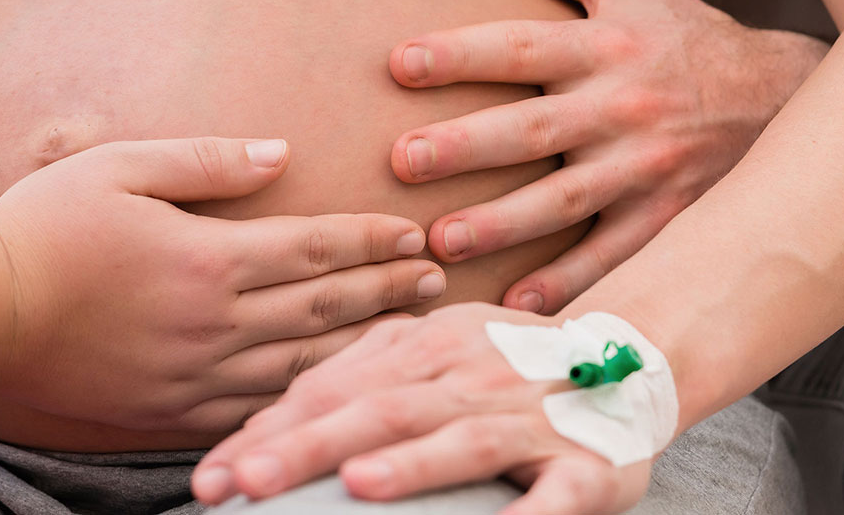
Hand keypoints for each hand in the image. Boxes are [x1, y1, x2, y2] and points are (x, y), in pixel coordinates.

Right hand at [0, 138, 447, 431]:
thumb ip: (207, 160)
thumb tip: (282, 153)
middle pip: (325, 305)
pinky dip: (307, 397)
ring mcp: (196, 375)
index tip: (413, 235)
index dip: (371, 239)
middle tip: (436, 280)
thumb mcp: (120, 166)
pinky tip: (335, 389)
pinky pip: (258, 408)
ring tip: (409, 333)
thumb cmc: (43, 225)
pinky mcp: (171, 411)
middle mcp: (215, 322)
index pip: (316, 247)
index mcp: (209, 257)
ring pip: (304, 363)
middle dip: (387, 289)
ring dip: (364, 345)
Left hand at [191, 303, 649, 513]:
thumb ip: (360, 376)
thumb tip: (265, 423)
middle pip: (382, 408)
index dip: (272, 429)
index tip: (213, 474)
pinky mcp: (589, 463)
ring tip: (357, 484)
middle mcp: (473, 374)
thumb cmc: (504, 368)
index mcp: (426, 345)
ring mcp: (531, 418)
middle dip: (310, 446)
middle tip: (248, 481)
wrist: (630, 358)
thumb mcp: (431, 350)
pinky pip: (559, 492)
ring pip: (463, 438)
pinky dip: (531, 514)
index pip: (334, 388)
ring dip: (411, 463)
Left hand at [390, 0, 828, 312]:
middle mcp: (622, 106)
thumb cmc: (678, 31)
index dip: (463, 53)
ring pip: (566, 201)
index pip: (523, 46)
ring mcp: (645, 168)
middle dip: (467, 147)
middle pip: (534, 128)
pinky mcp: (666, 217)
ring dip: (504, 223)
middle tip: (403, 160)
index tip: (401, 63)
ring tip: (444, 242)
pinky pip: (613, 257)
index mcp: (604, 45)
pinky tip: (519, 307)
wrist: (782, 93)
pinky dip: (570, 285)